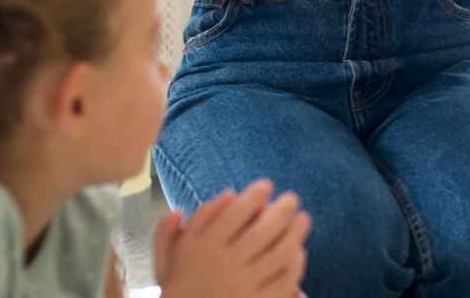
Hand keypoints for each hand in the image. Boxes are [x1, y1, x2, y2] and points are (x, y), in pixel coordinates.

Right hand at [156, 180, 311, 297]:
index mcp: (203, 248)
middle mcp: (225, 264)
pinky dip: (294, 264)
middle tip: (292, 198)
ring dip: (296, 232)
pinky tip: (298, 251)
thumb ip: (170, 230)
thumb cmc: (179, 285)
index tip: (266, 184)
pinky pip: (284, 281)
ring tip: (303, 219)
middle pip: (263, 230)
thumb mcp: (166, 257)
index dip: (254, 195)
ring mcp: (244, 285)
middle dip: (283, 209)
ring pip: (280, 253)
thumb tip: (209, 199)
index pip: (235, 213)